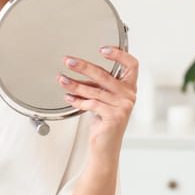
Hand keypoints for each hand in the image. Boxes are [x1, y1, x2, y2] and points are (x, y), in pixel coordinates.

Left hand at [57, 46, 138, 160]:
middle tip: (69, 61)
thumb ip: (99, 84)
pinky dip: (77, 100)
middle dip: (84, 66)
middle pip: (105, 75)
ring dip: (75, 84)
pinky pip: (91, 104)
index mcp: (129, 87)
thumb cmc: (104, 120)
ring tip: (62, 79)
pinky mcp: (115, 117)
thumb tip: (78, 65)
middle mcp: (129, 95)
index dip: (119, 54)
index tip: (102, 48)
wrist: (105, 146)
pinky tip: (68, 97)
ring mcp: (124, 107)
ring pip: (94, 90)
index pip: (132, 65)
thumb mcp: (104, 98)